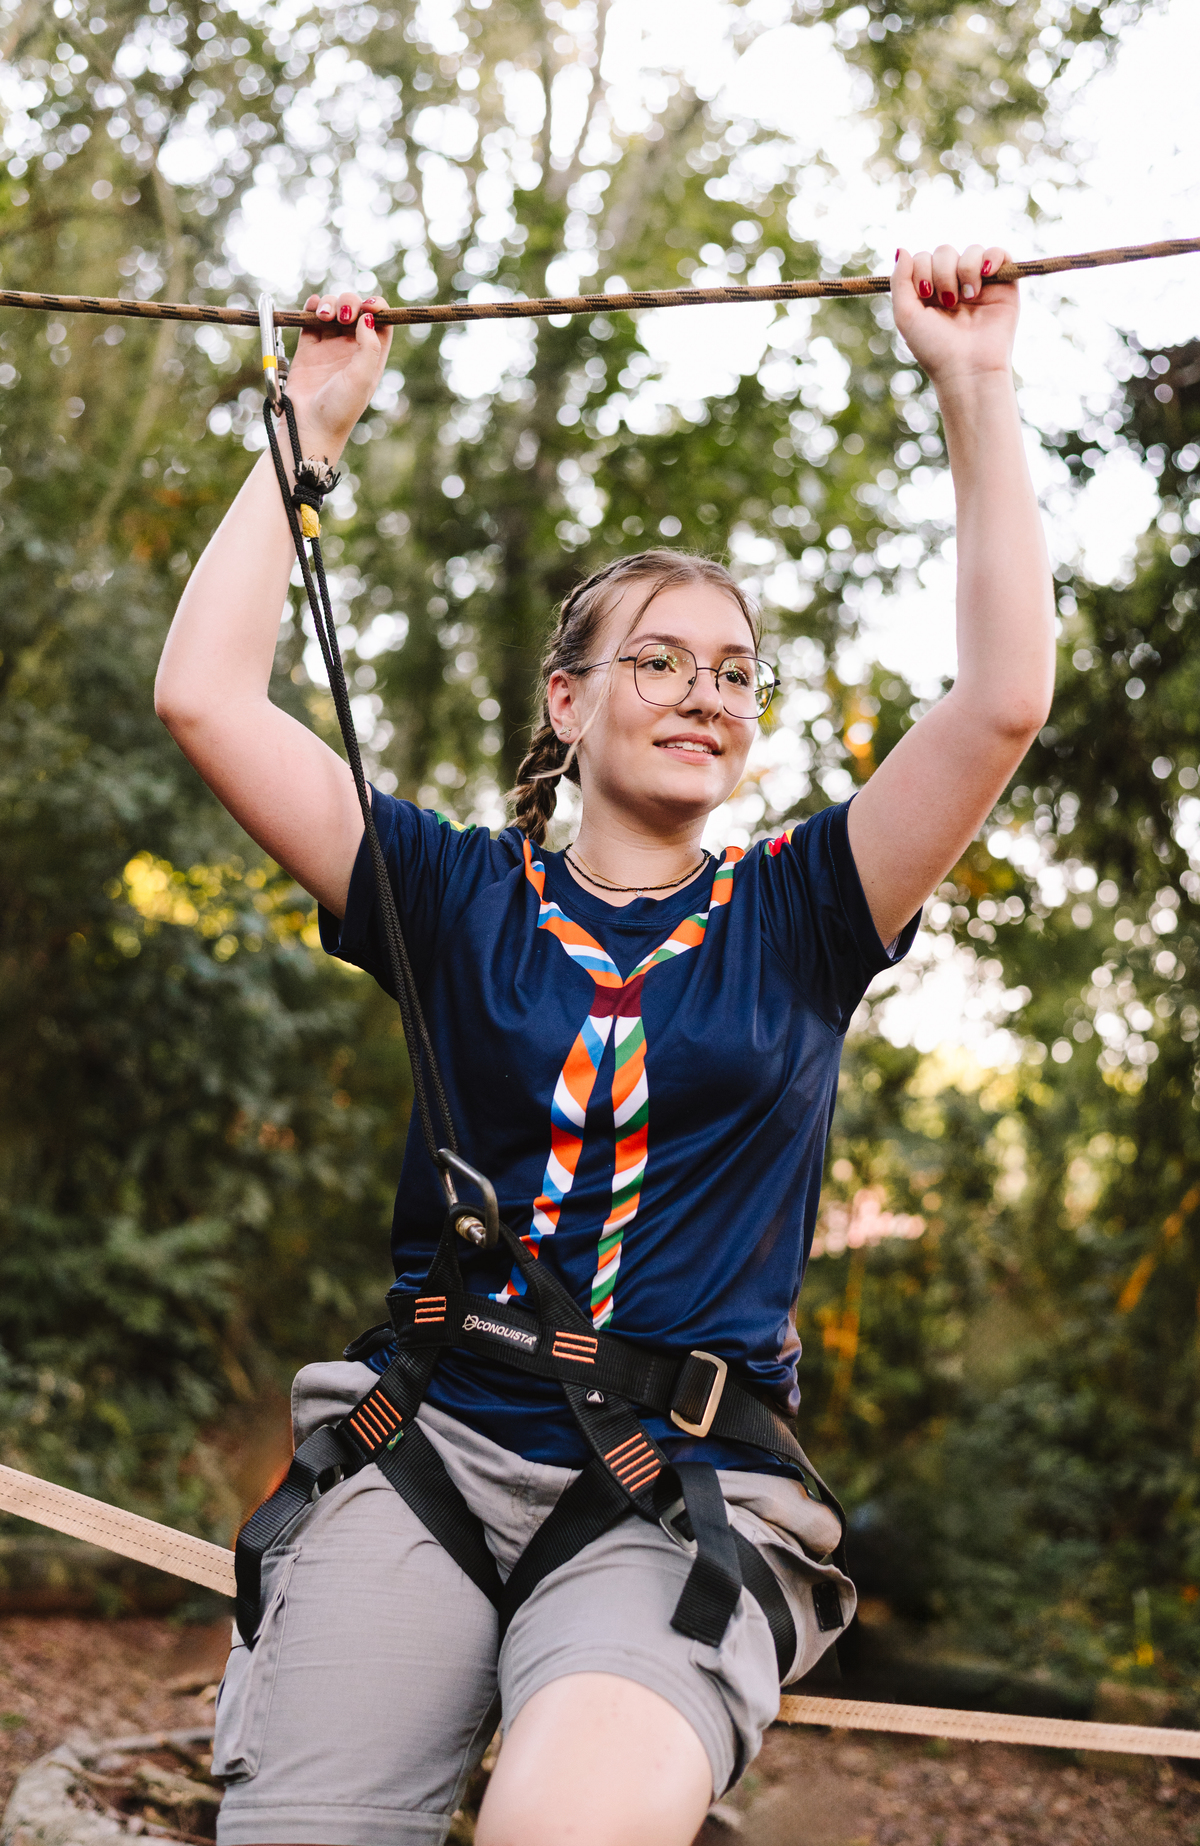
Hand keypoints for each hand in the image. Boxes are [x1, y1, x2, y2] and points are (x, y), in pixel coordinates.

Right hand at [282, 290, 392, 455]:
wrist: (307, 426)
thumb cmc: (339, 409)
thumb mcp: (362, 378)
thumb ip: (369, 346)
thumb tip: (369, 317)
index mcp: (371, 358)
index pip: (381, 323)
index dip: (377, 308)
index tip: (369, 306)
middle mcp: (352, 350)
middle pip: (356, 311)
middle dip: (349, 304)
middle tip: (343, 316)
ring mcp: (329, 347)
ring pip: (333, 311)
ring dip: (329, 304)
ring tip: (323, 316)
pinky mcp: (308, 348)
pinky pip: (311, 319)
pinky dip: (312, 306)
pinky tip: (312, 306)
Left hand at [891, 244, 1016, 388]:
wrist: (968, 368)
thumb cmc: (935, 348)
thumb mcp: (906, 315)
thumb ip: (900, 282)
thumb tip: (903, 249)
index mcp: (930, 291)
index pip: (923, 258)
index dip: (922, 270)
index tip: (925, 295)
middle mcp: (954, 284)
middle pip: (945, 251)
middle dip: (943, 273)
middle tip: (948, 302)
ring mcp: (979, 283)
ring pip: (971, 250)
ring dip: (965, 270)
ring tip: (969, 297)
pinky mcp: (1003, 285)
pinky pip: (999, 253)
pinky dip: (992, 257)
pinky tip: (986, 274)